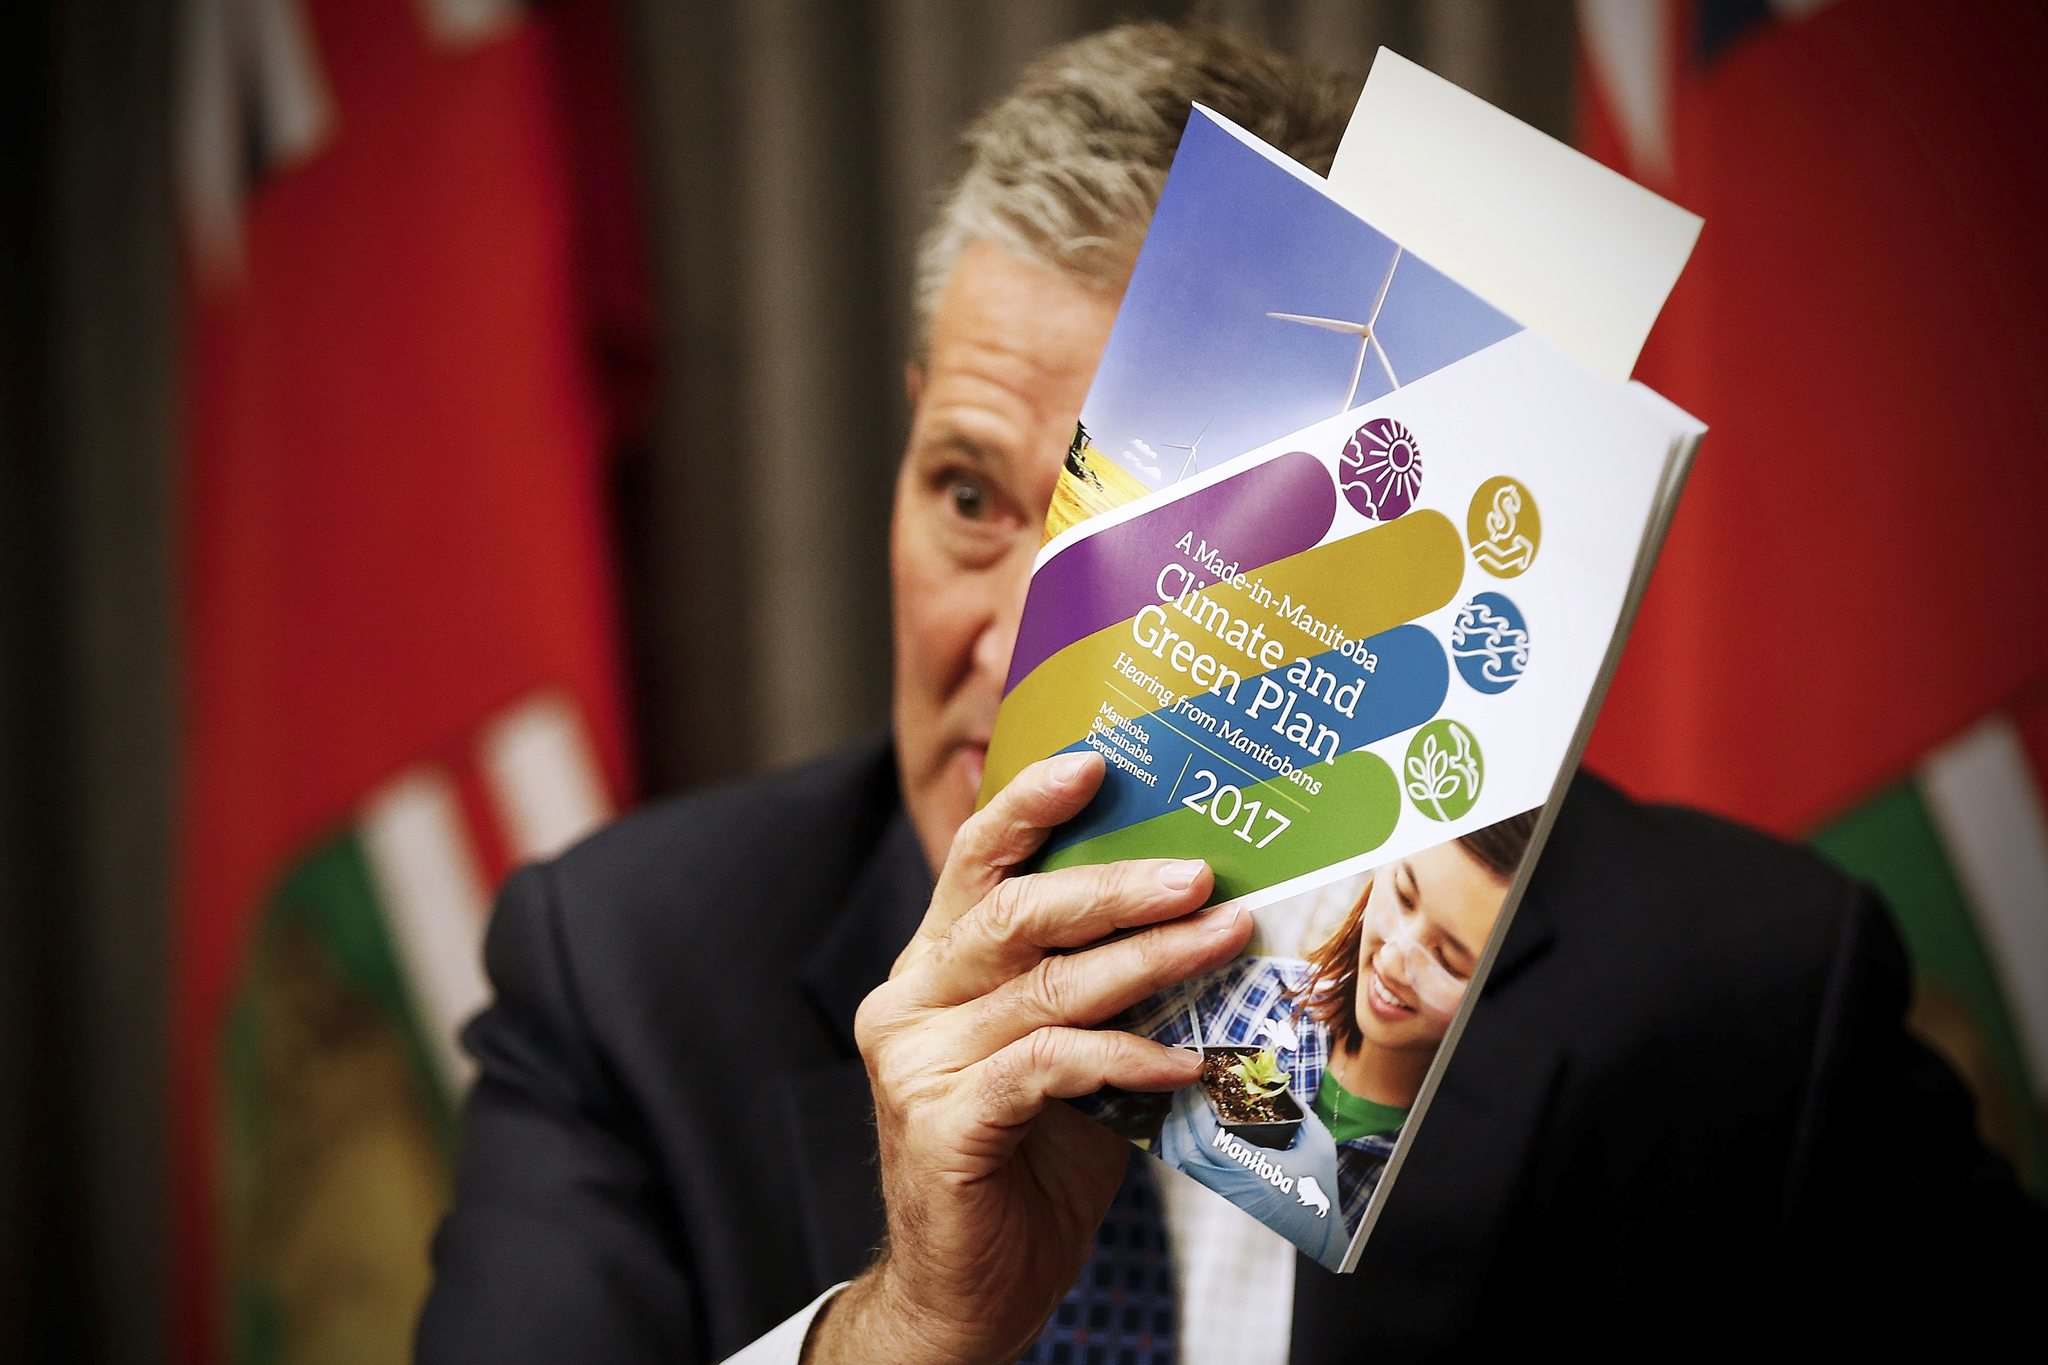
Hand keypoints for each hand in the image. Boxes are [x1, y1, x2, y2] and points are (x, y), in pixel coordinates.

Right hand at [804, 751, 1253, 1363]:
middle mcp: (909, 1002)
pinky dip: (1124, 1058)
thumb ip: (1099, 993)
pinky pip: (1048, 1067)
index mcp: (933, 969)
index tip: (1096, 767)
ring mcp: (915, 1062)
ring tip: (1223, 941)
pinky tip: (1183, 1062)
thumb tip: (1204, 921)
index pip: (972, 864)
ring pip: (1043, 985)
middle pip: (1010, 911)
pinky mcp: (942, 1124)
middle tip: (1200, 873)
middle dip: (1113, 884)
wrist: (968, 1291)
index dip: (1026, 806)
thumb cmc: (1027, 1165)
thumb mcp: (1066, 1059)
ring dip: (1147, 961)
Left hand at [1156, 1071, 1344, 1267]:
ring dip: (1174, 1133)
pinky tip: (1184, 1132)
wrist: (1318, 1237)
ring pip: (1177, 1166)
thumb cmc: (1319, 1194)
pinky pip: (1183, 1175)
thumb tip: (1269, 1082)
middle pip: (1183, 1152)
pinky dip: (1177, 1150)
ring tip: (1183, 1107)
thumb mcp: (1318, 1147)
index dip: (1195, 1111)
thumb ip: (1298, 1111)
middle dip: (1179, 1117)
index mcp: (1257, 1176)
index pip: (1208, 1141)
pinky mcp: (1215, 1205)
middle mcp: (1232, 1192)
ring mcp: (1220, 1202)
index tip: (1197, 1088)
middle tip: (1185, 1091)